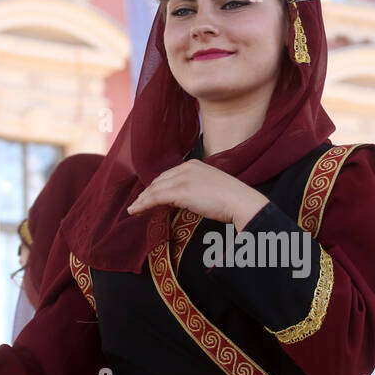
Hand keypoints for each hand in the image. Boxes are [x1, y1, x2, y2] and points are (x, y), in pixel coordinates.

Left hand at [126, 160, 269, 228]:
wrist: (240, 200)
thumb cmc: (232, 198)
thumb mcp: (212, 188)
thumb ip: (198, 189)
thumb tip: (188, 200)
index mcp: (194, 164)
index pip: (169, 175)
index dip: (157, 187)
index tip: (150, 197)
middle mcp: (186, 167)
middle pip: (159, 180)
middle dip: (147, 193)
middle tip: (138, 204)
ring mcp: (182, 178)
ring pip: (155, 188)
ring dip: (142, 200)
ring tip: (134, 210)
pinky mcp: (180, 191)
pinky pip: (155, 197)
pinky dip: (143, 204)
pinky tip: (136, 211)